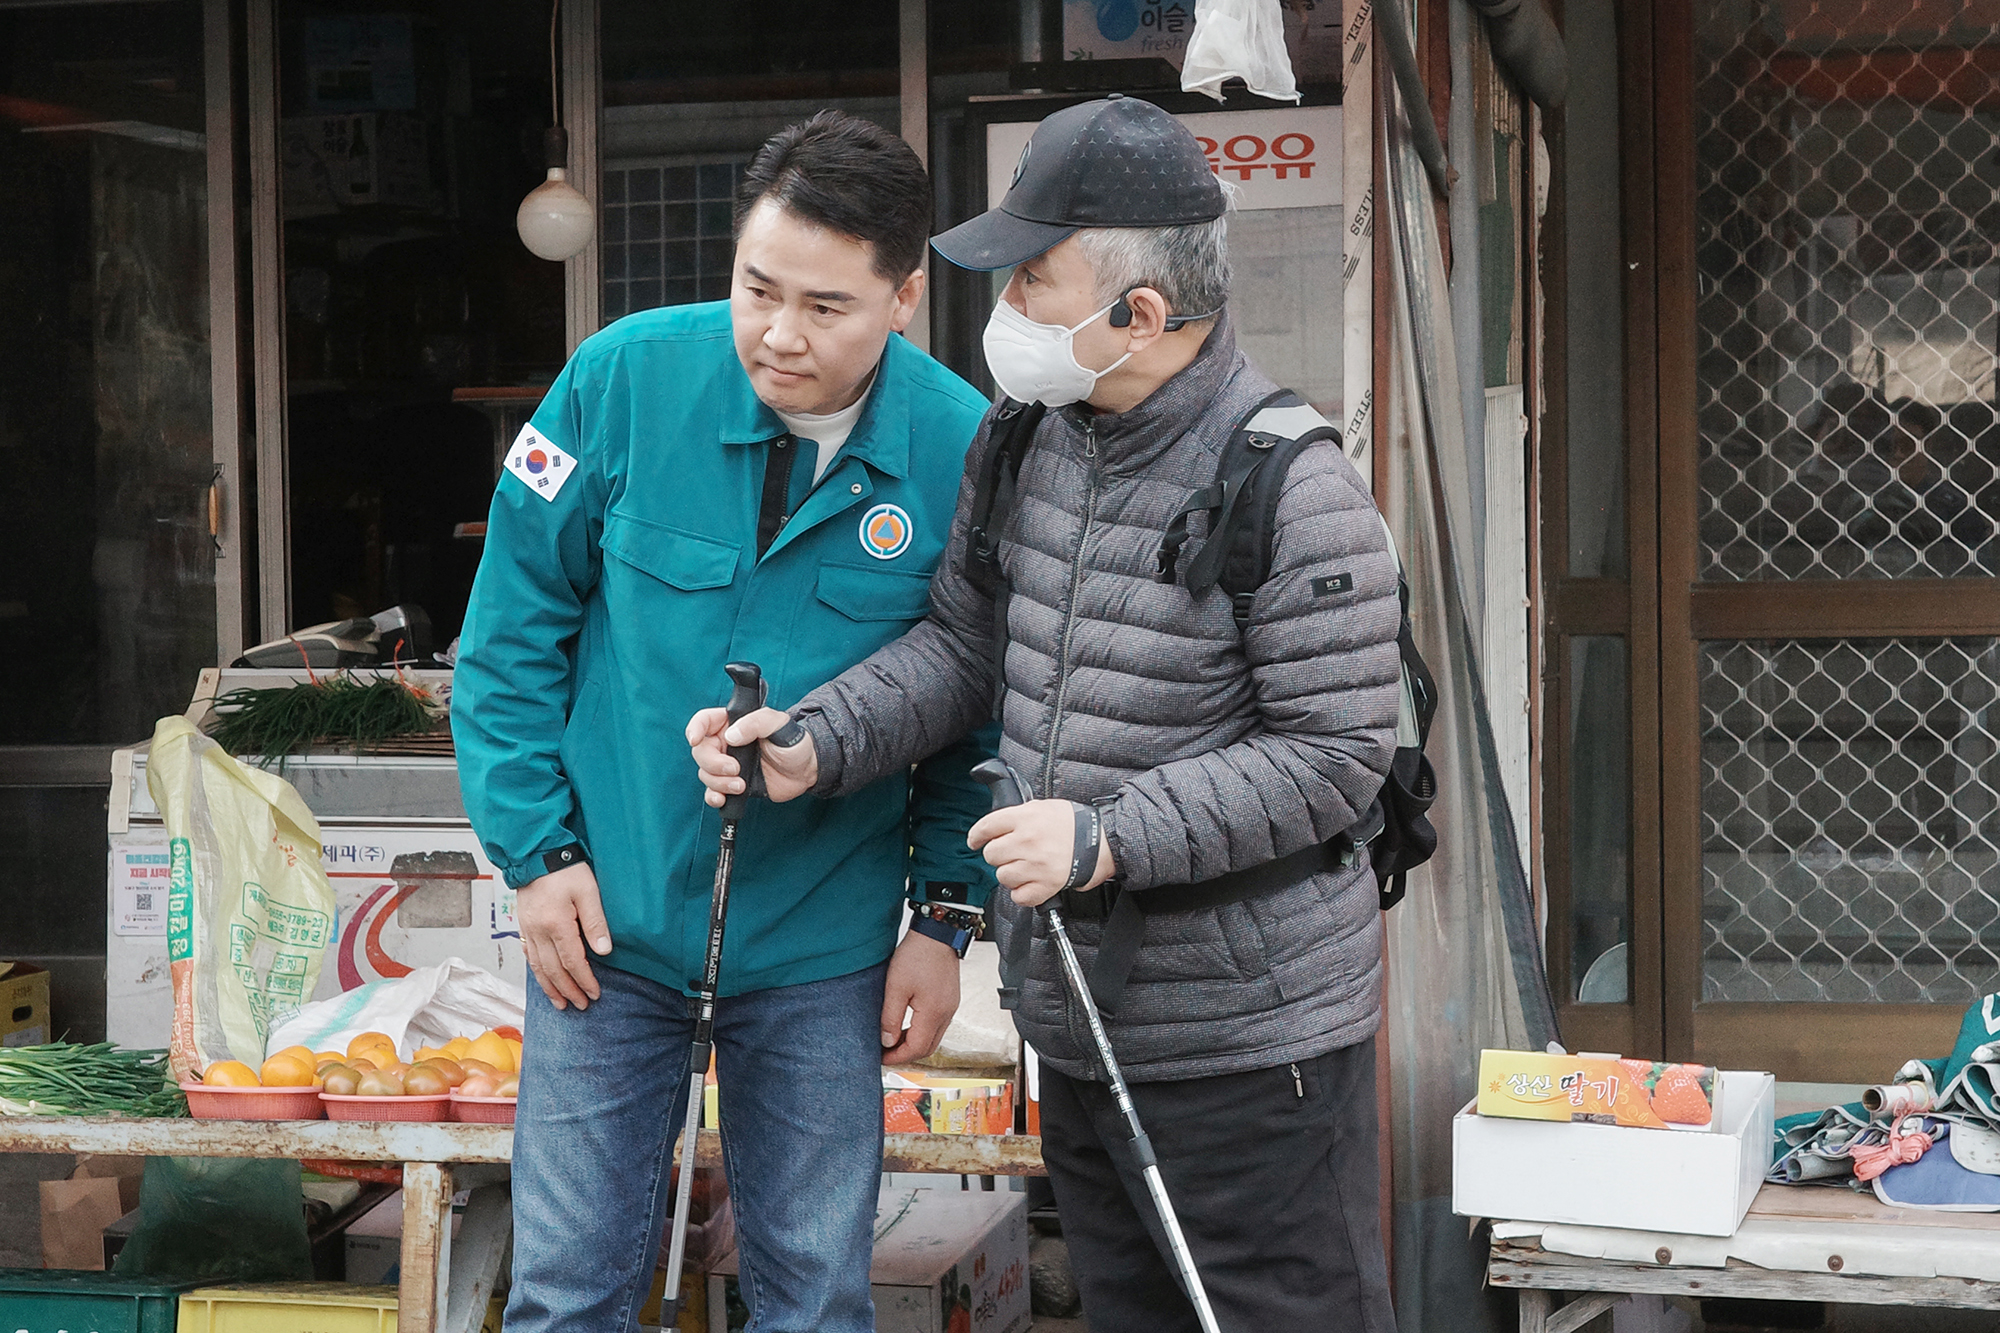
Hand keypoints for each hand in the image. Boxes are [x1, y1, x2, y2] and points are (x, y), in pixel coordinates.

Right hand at [517, 861, 611, 1009]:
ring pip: (537, 967)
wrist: (536, 853)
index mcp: (556, 924)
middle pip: (554, 970)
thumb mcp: (588, 891)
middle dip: (568, 991)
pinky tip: (543, 978)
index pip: (572, 962)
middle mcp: (539, 931)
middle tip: (580, 1005)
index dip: (584, 980)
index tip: (594, 993)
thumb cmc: (564, 868)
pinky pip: (529, 954)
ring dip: (550, 987)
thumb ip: (596, 922)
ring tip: (560, 1003)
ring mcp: (529, 929)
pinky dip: (536, 971)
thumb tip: (604, 950)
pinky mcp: (524, 925)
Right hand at [687, 706, 818, 806]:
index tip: (696, 740)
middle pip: (701, 751)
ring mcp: (727, 765)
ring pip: (705, 773)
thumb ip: (756, 723)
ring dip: (719, 782)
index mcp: (733, 723)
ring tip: (741, 784)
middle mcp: (726, 743)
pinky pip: (712, 791)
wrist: (805, 770)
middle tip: (735, 769)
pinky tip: (723, 798)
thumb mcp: (779, 724)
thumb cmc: (794, 743)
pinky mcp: (731, 784)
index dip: (695, 728)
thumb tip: (731, 736)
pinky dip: (713, 796)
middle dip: (713, 763)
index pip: (704, 720)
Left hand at [881, 928, 960, 1065]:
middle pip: (928, 1047)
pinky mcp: (950, 999)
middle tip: (887, 1051)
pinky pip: (938, 1025)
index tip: (882, 1057)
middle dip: (907, 1054)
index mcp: (933, 1013)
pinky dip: (923, 1031)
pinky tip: (909, 1023)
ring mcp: (951, 1006)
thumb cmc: (917, 956)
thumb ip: (891, 1017)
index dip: (898, 1057)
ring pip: (934, 1037)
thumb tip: (887, 1041)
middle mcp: (946, 1013)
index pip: (917, 1048)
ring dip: (915, 1042)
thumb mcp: (896, 987)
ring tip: (895, 1038)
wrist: (937, 934)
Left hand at [967, 799, 1116, 907]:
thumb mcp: (1044, 807)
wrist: (1102, 843)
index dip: (976, 836)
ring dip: (1011, 874)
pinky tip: (1031, 883)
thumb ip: (1020, 814)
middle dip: (999, 855)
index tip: (974, 841)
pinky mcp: (1045, 885)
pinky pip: (1018, 896)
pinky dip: (1022, 893)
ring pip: (1002, 876)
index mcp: (1026, 818)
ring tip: (1025, 868)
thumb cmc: (1075, 824)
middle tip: (1012, 854)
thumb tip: (999, 825)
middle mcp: (1027, 841)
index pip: (987, 827)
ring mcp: (1035, 865)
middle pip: (991, 854)